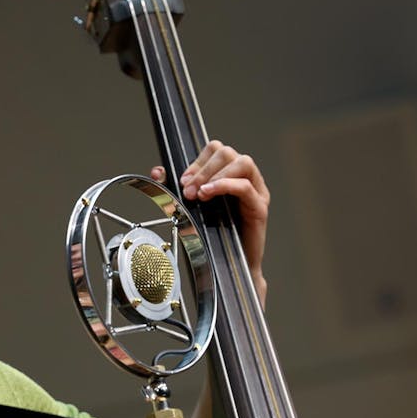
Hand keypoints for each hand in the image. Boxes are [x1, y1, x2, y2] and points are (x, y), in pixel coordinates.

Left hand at [151, 139, 269, 306]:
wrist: (228, 268)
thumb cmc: (211, 237)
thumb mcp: (189, 207)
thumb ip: (174, 188)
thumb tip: (157, 171)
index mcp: (229, 175)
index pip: (216, 149)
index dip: (196, 161)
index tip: (181, 180)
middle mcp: (245, 179)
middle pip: (227, 152)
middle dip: (202, 169)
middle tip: (187, 190)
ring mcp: (256, 192)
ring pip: (242, 163)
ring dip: (215, 174)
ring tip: (199, 193)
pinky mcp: (259, 207)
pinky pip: (246, 186)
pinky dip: (225, 185)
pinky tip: (208, 194)